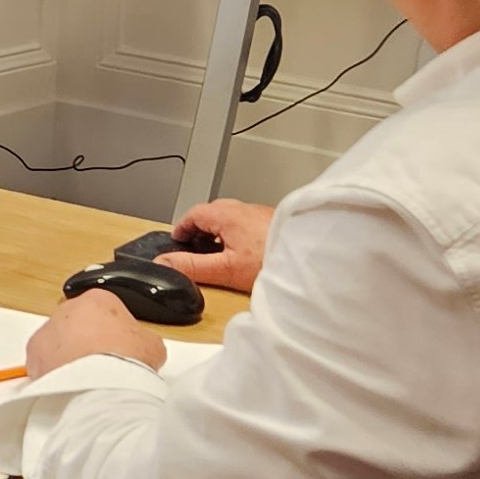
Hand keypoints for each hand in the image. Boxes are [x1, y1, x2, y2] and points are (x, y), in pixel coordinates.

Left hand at [27, 289, 166, 379]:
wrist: (103, 384)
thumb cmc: (128, 361)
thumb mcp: (152, 344)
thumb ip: (142, 338)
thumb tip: (140, 347)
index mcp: (99, 299)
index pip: (104, 310)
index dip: (112, 331)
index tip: (116, 348)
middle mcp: (69, 309)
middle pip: (77, 324)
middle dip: (86, 341)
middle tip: (100, 365)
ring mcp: (48, 330)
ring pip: (57, 341)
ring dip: (67, 356)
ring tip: (85, 379)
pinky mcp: (34, 353)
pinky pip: (43, 360)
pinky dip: (53, 371)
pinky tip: (69, 385)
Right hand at [159, 198, 274, 292]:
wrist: (315, 262)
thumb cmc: (273, 263)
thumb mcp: (225, 269)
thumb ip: (193, 265)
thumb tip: (164, 261)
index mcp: (228, 215)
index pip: (194, 212)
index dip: (182, 227)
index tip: (176, 239)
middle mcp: (246, 209)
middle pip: (214, 212)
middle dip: (201, 227)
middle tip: (195, 246)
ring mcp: (264, 215)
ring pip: (235, 218)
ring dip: (223, 231)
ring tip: (221, 252)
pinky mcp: (279, 224)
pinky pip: (252, 224)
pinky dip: (242, 235)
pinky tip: (249, 254)